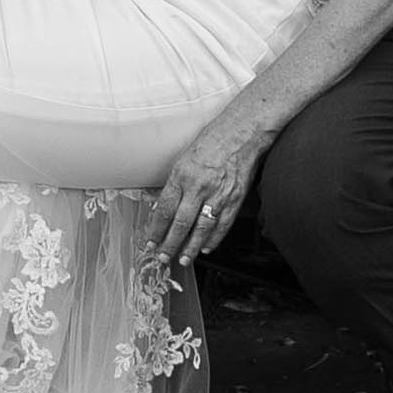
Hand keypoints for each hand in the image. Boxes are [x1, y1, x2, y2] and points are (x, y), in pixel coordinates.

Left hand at [153, 113, 266, 264]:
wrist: (242, 132)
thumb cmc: (213, 139)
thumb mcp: (185, 158)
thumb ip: (176, 183)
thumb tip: (164, 206)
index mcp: (182, 175)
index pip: (164, 210)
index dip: (156, 229)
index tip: (150, 242)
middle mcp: (199, 187)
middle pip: (180, 223)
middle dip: (169, 244)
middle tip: (162, 257)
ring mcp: (218, 194)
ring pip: (201, 229)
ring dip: (190, 248)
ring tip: (183, 260)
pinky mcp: (235, 198)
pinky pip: (222, 224)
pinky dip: (214, 239)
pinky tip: (206, 247)